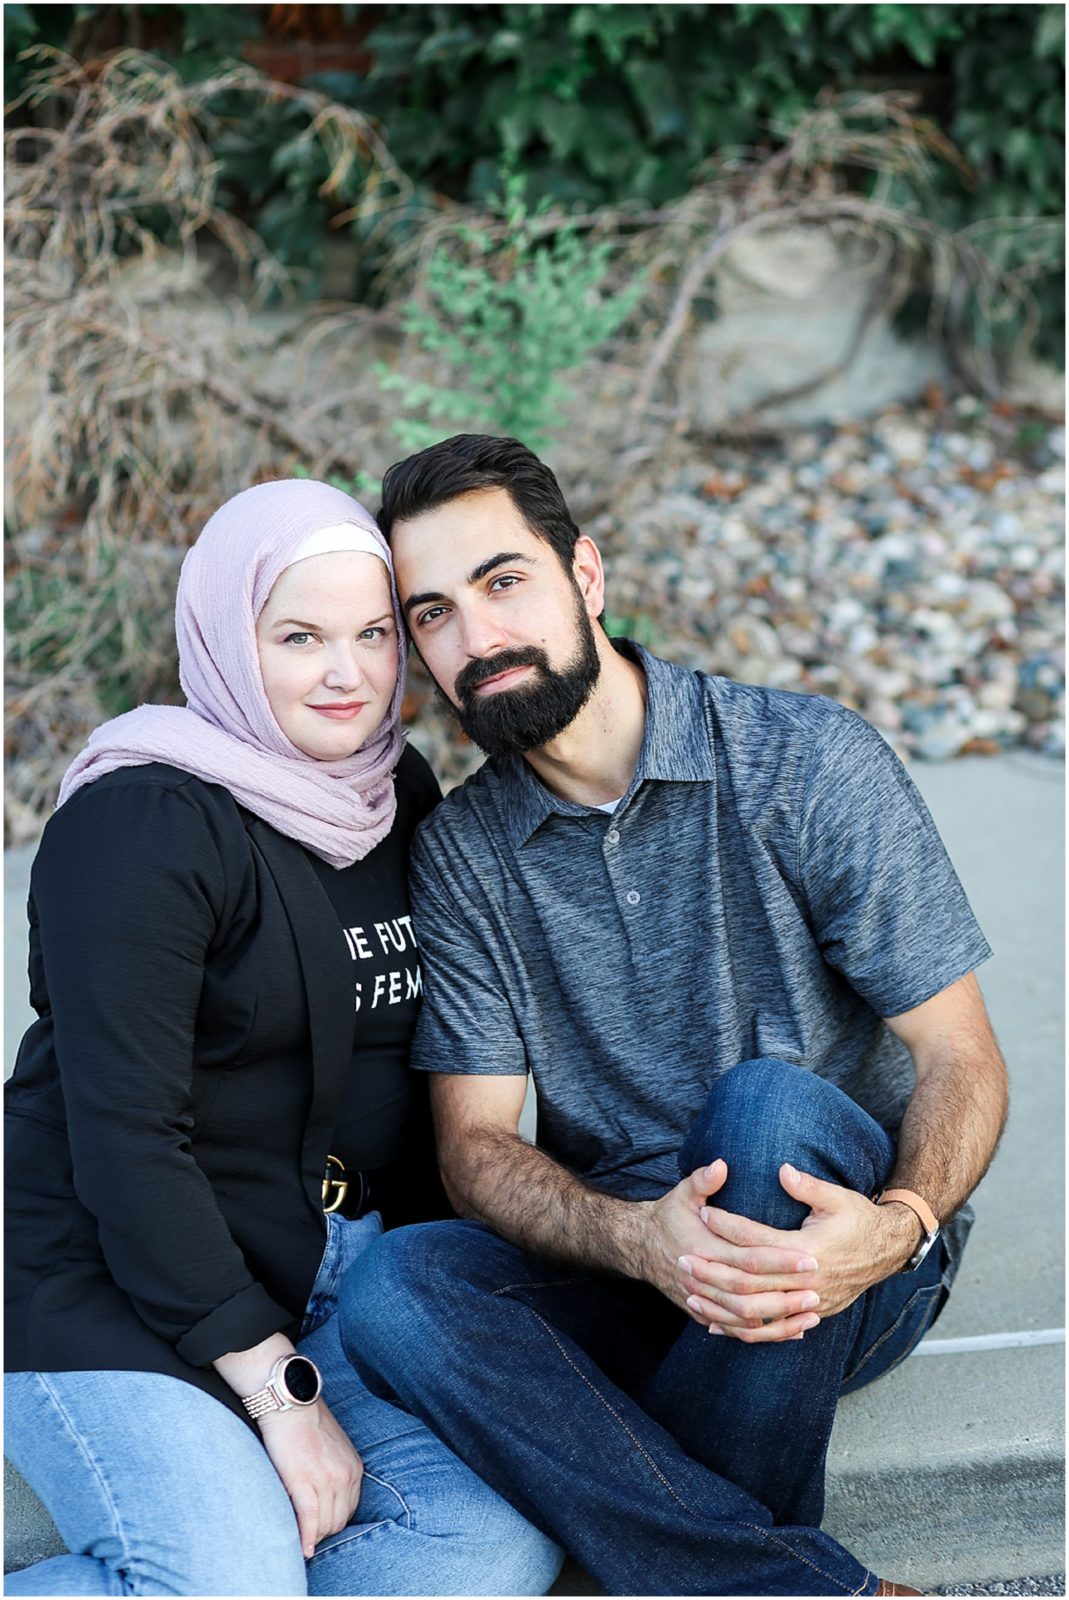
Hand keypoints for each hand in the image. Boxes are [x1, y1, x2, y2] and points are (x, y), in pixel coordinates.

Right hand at [258, 1400, 363, 1557]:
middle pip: (338, 1521)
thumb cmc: (305, 1421)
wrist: (290, 1401)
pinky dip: (305, 1538)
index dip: (333, 1522)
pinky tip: (302, 1549)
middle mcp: (346, 1476)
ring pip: (325, 1525)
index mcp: (353, 1467)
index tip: (319, 1527)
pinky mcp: (304, 1482)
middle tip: (306, 1536)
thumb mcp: (331, 1445)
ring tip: (299, 1540)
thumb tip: (324, 1489)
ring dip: (313, 1537)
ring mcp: (327, 1480)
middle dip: (323, 1533)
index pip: (349, 1509)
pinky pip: (309, 1520)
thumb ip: (333, 1468)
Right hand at [640, 1159, 823, 1331]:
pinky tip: (791, 1333)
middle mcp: (702, 1279)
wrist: (640, 1246)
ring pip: (744, 1319)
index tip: (810, 1256)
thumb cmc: (669, 1216)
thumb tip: (722, 1165)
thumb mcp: (683, 1193)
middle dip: (785, 1294)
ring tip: (812, 1315)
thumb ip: (703, 1179)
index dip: (780, 1259)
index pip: (748, 1258)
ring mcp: (701, 1301)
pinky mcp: (703, 1313)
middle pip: (750, 1294)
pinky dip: (764, 1334)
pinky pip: (736, 1331)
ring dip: (778, 1321)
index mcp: (702, 1248)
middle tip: (818, 1290)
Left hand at [680, 1162, 919, 1342]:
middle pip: (750, 1280)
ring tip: (690, 1293)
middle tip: (682, 1259)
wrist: (889, 1250)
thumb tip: (781, 1170)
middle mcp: (808, 1280)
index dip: (729, 1226)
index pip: (758, 1239)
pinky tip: (717, 1326)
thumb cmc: (859, 1218)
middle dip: (714, 1270)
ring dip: (721, 1304)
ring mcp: (811, 1302)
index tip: (704, 1212)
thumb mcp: (837, 1197)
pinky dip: (743, 1329)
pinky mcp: (813, 1314)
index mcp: (810, 1249)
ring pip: (757, 1310)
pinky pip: (772, 1329)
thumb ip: (807, 1186)